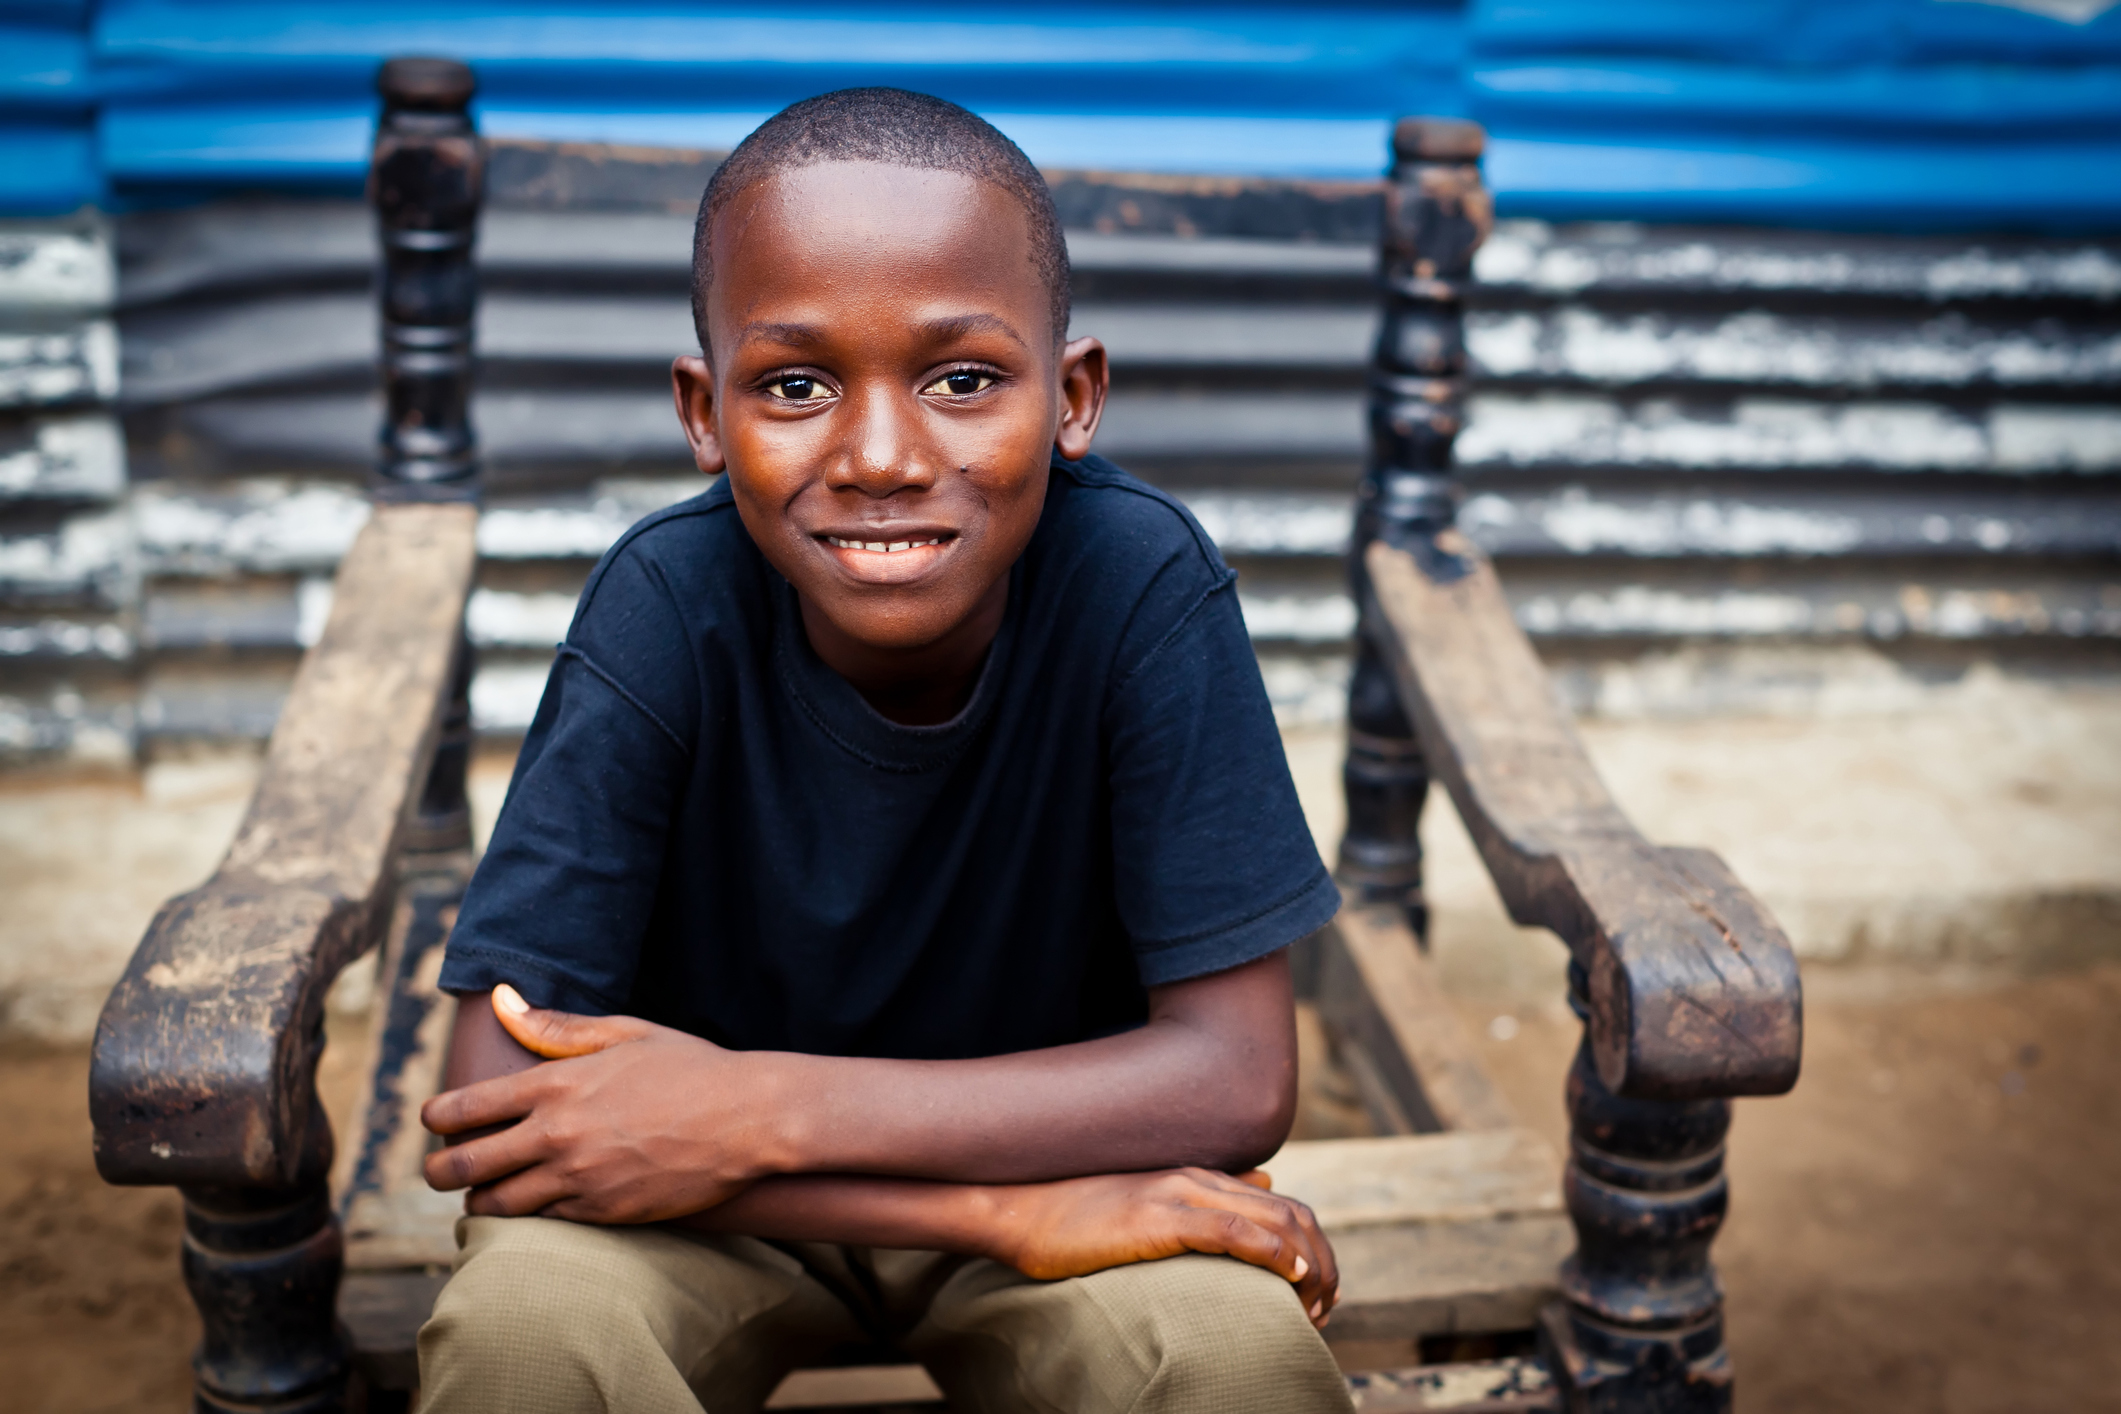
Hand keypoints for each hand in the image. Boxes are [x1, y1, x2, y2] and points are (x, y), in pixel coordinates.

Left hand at [419, 985, 779, 1222]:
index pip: (464, 1106)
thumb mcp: (624, 1033)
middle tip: (438, 1168)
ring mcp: (578, 1180)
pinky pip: (544, 1222)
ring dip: (480, 1198)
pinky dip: (531, 1215)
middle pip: (464, 1166)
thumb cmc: (689, 1067)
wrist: (747, 1119)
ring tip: (484, 1191)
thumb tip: (500, 998)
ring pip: (496, 1203)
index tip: (435, 1120)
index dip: (438, 1117)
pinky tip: (535, 1205)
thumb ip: (555, 1025)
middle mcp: (557, 1135)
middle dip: (439, 1168)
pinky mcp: (603, 1214)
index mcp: (555, 1085)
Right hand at [983, 1168, 1340, 1327]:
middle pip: (1293, 1215)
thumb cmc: (1073, 1217)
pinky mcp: (1161, 1216)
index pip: (1284, 1206)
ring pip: (1277, 1222)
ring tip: (1315, 1308)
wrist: (1019, 1208)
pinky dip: (1274, 1255)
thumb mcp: (1146, 1203)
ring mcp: (1180, 1193)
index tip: (1321, 1293)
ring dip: (1309, 1267)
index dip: (1315, 1249)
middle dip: (1324, 1263)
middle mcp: (1198, 1179)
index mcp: (1198, 1178)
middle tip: (1326, 1310)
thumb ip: (1203, 1197)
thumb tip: (1261, 1182)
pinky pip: (1236, 1232)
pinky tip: (1290, 1280)